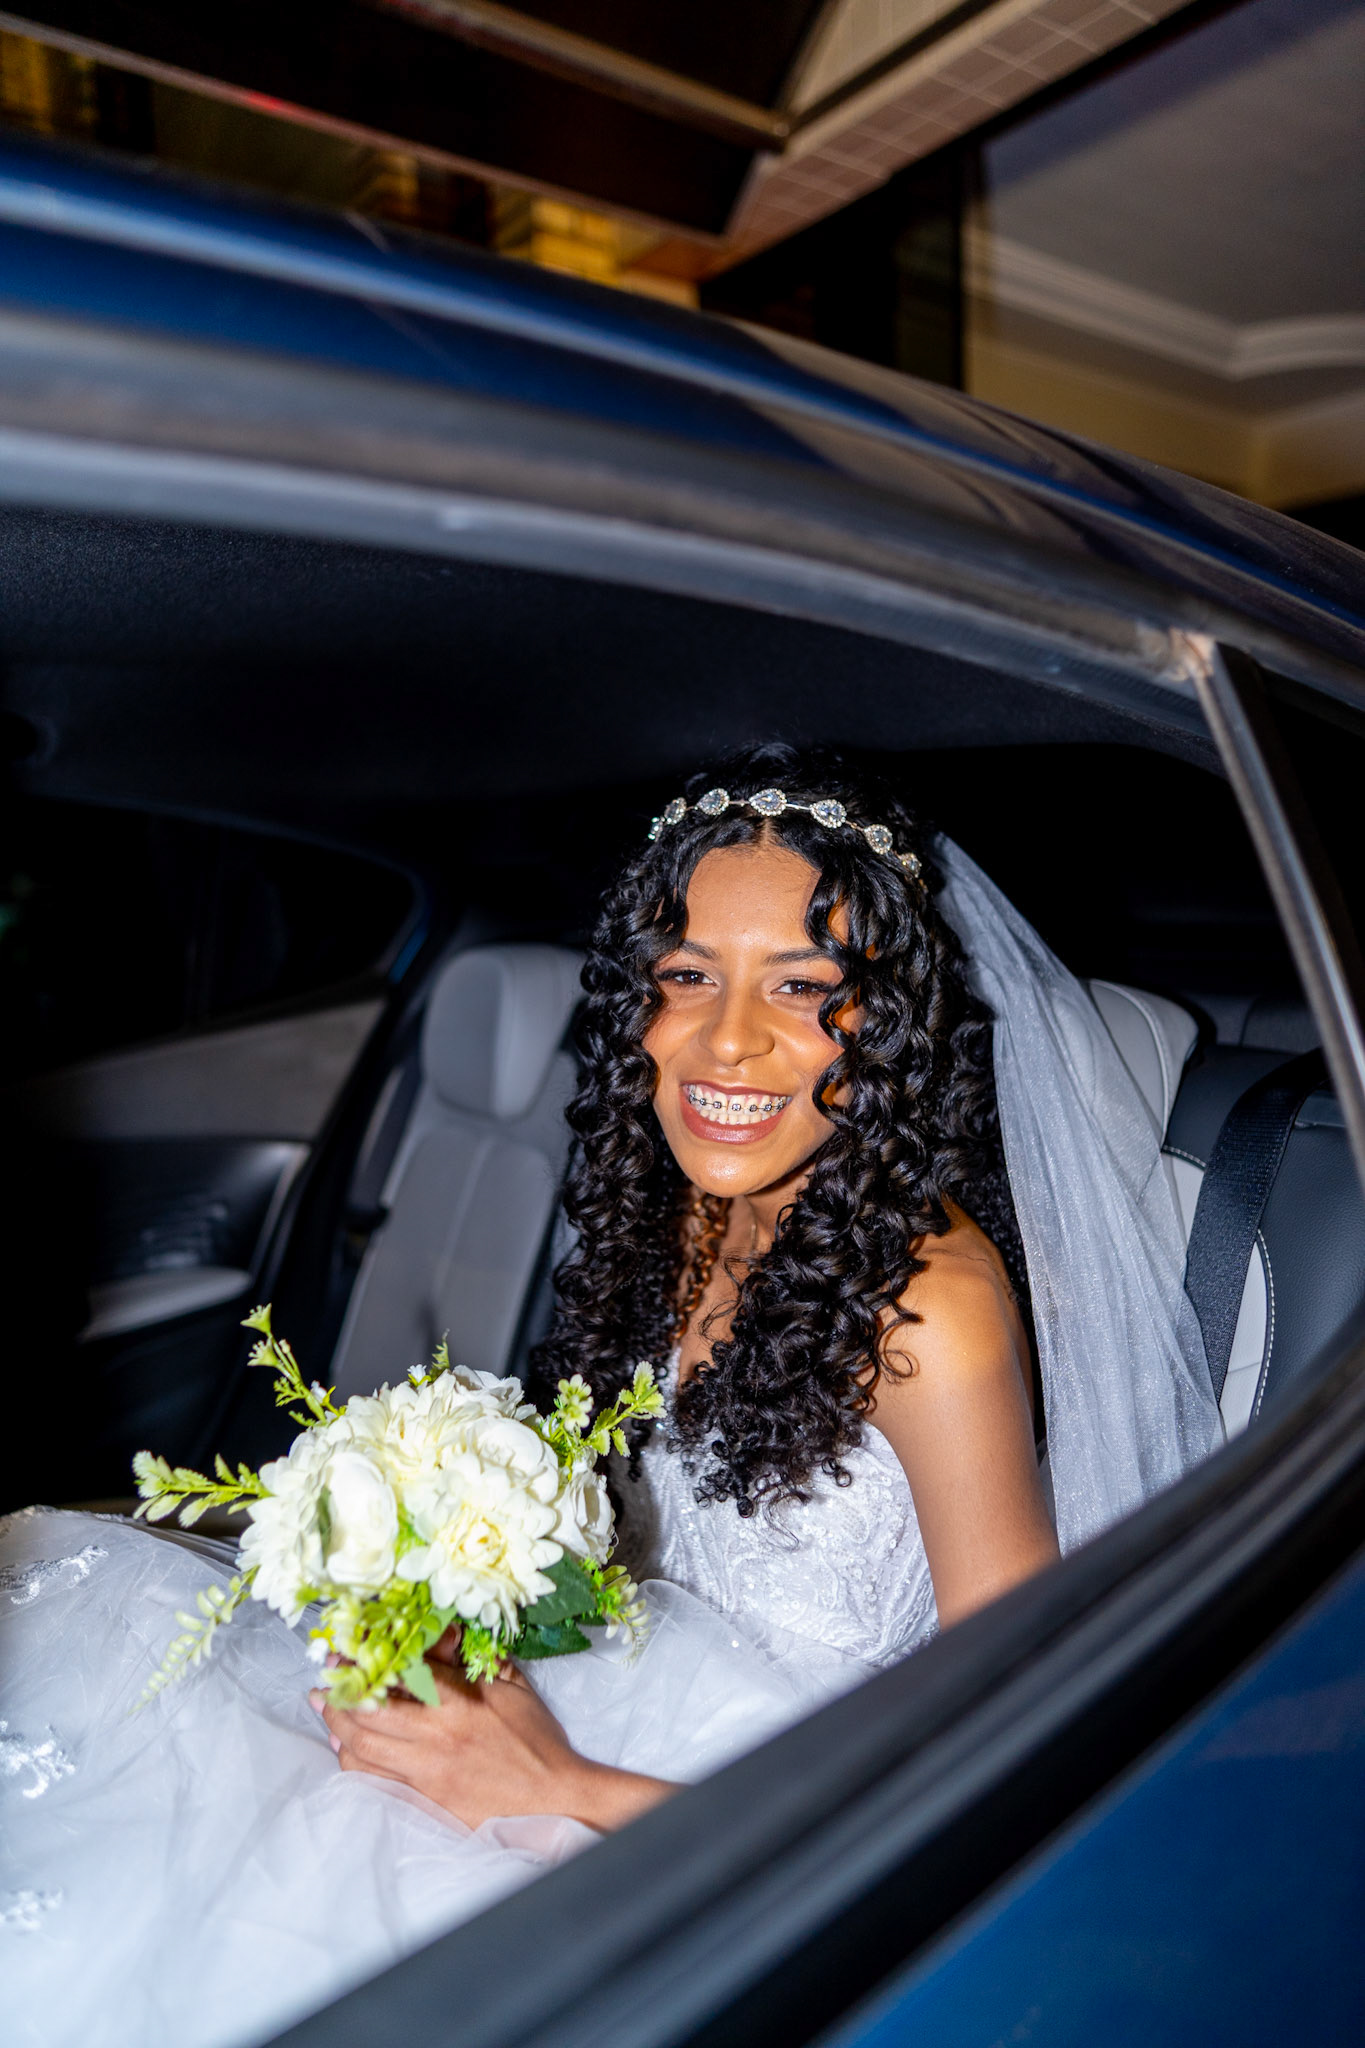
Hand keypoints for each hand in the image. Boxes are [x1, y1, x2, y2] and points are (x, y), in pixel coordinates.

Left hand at [312, 1634, 671, 1831]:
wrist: (554, 1798)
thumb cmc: (536, 1741)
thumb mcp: (511, 1687)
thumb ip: (473, 1663)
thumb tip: (444, 1638)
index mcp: (457, 1705)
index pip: (401, 1674)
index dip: (372, 1658)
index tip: (351, 1648)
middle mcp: (433, 1739)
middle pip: (367, 1715)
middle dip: (339, 1694)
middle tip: (325, 1679)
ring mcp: (425, 1774)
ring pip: (363, 1750)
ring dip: (338, 1727)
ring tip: (327, 1708)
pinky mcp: (425, 1800)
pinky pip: (376, 1780)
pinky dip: (356, 1761)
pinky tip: (349, 1748)